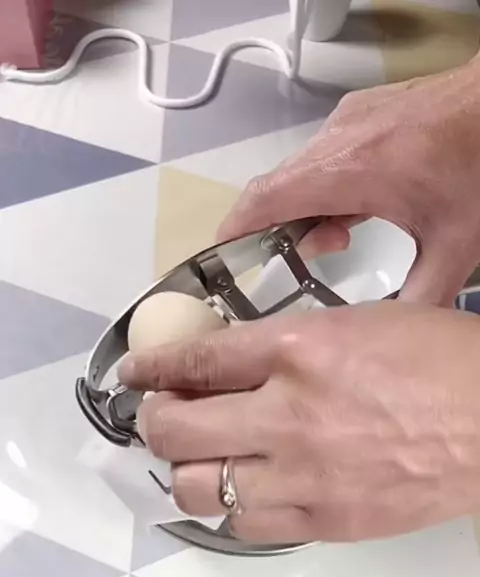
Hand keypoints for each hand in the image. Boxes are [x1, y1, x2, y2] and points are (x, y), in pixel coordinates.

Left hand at [119, 302, 479, 543]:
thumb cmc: (440, 362)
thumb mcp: (356, 325)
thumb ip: (286, 345)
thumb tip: (230, 364)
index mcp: (299, 350)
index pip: (195, 361)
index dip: (151, 368)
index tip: (134, 374)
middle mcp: (288, 414)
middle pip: (176, 431)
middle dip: (155, 421)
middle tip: (162, 415)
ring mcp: (303, 476)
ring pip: (198, 488)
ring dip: (186, 469)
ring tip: (198, 456)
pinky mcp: (323, 522)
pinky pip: (245, 524)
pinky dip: (230, 505)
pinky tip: (241, 488)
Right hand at [219, 57, 479, 306]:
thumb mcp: (455, 244)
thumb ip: (422, 295)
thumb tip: (398, 334)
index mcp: (352, 171)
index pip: (266, 200)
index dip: (236, 231)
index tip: (222, 259)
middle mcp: (340, 139)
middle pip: (278, 189)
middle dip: (276, 230)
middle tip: (291, 264)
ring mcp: (349, 121)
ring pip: (301, 173)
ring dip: (307, 210)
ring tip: (339, 238)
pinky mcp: (362, 113)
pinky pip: (323, 156)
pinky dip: (326, 187)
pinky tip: (359, 208)